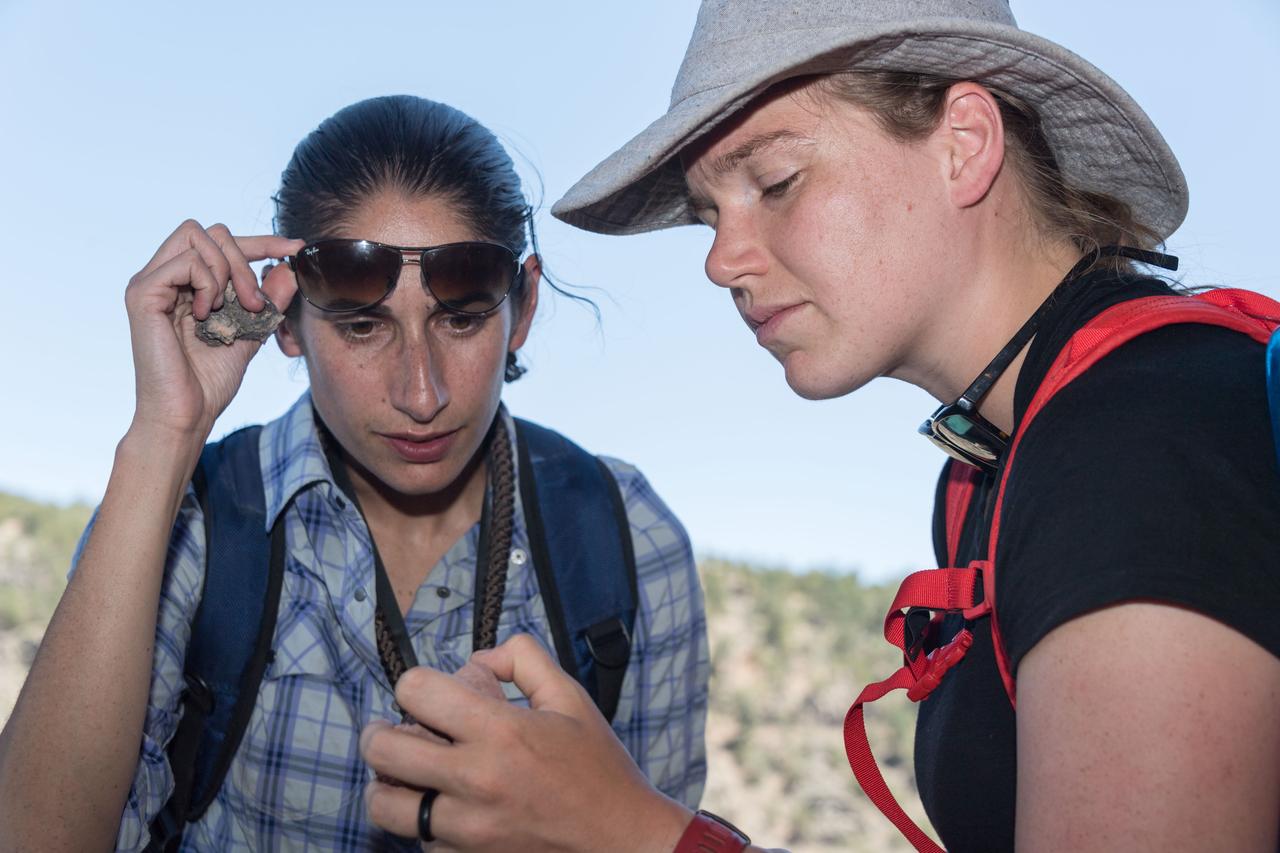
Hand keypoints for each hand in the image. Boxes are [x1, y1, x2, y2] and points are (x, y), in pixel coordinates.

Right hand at [123, 220, 302, 440]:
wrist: (187, 414)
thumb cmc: (210, 381)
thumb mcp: (251, 331)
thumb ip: (267, 300)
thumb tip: (290, 268)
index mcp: (185, 284)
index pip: (221, 243)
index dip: (262, 241)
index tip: (296, 249)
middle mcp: (163, 276)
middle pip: (211, 231)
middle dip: (246, 258)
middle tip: (255, 302)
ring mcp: (150, 282)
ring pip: (197, 236)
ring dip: (229, 270)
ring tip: (233, 309)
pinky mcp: (142, 293)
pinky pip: (187, 262)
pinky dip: (209, 284)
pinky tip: (208, 314)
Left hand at [361, 635, 690, 852]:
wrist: (620, 841)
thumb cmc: (598, 769)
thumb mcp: (570, 698)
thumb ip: (523, 659)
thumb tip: (480, 657)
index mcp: (501, 732)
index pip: (416, 691)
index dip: (415, 684)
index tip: (426, 693)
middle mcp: (475, 781)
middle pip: (383, 750)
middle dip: (381, 732)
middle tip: (393, 729)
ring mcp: (466, 829)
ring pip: (384, 805)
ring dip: (389, 783)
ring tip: (407, 774)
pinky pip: (416, 839)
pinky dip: (420, 821)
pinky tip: (443, 807)